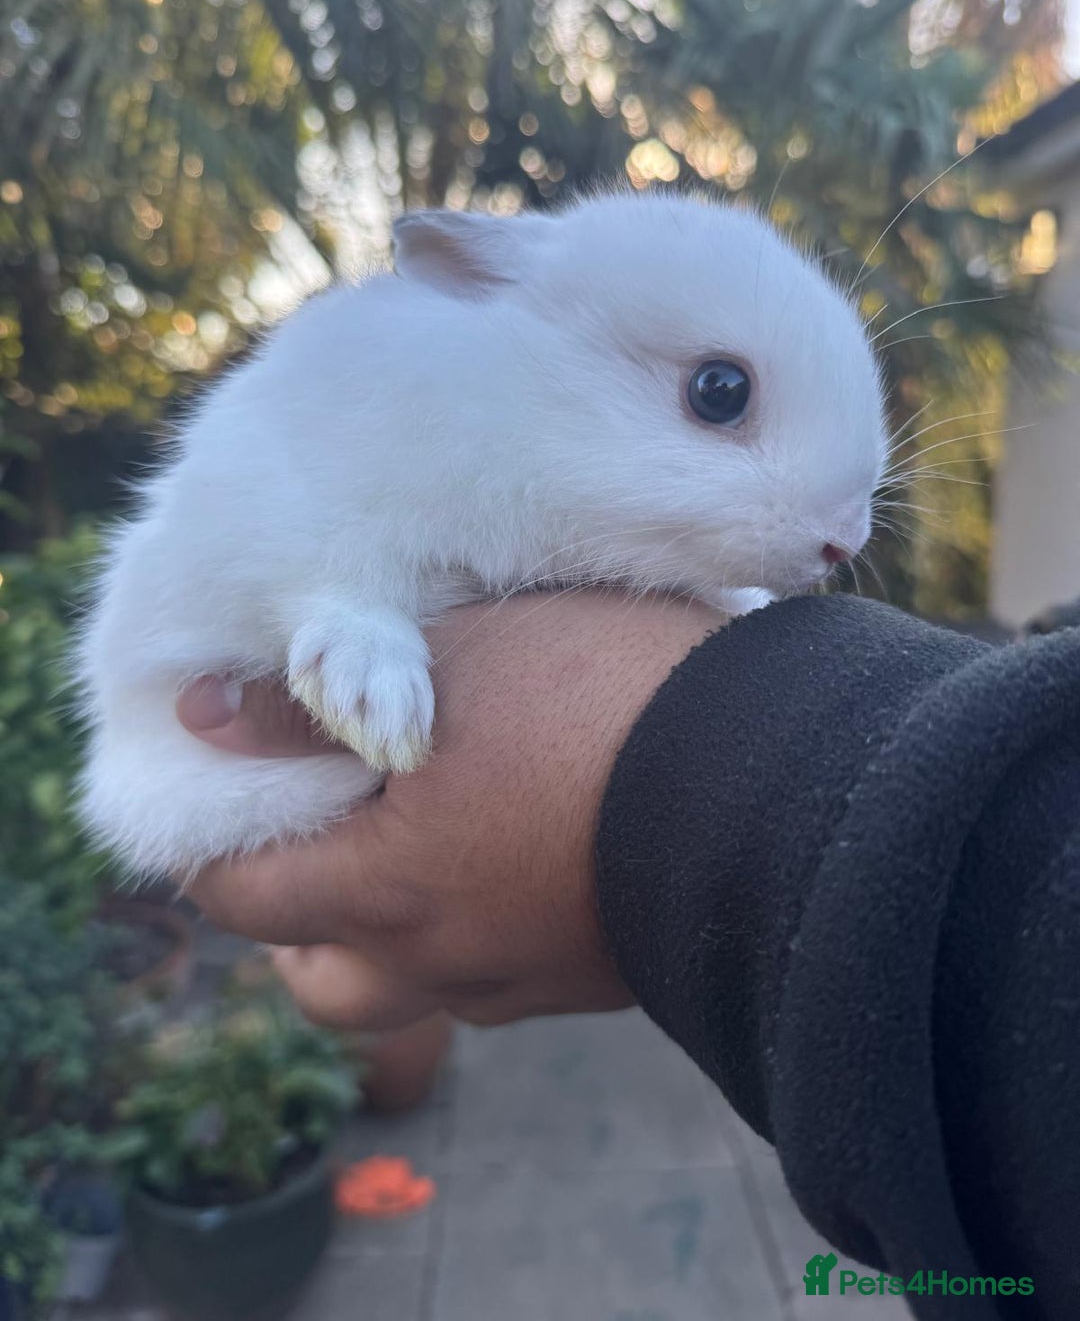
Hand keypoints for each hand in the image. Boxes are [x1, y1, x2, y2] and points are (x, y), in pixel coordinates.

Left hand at [178, 590, 725, 1028]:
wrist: (775, 782)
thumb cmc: (604, 705)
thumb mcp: (452, 671)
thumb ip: (311, 705)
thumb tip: (200, 715)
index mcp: (390, 888)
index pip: (245, 900)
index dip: (218, 853)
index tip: (236, 798)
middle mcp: (446, 960)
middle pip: (323, 984)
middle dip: (298, 924)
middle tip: (323, 842)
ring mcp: (524, 982)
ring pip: (416, 989)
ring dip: (391, 938)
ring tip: (420, 855)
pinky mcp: (593, 979)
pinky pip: (500, 978)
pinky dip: (478, 932)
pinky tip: (515, 855)